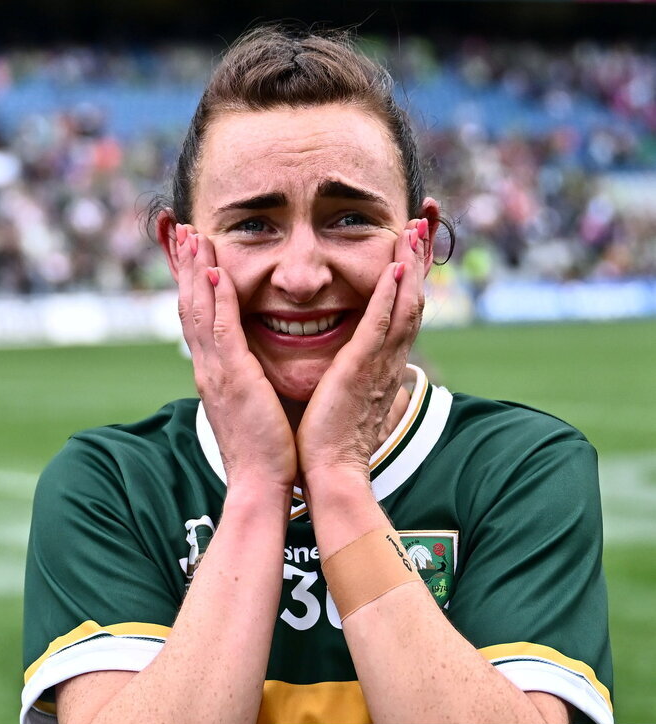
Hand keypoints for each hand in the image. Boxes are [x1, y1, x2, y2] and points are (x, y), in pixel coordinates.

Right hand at [176, 224, 296, 496]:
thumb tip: (256, 371)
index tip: (197, 255)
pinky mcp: (233, 380)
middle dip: (188, 269)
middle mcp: (208, 370)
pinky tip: (217, 272)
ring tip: (196, 238)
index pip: (199, 321)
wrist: (261, 486)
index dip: (195, 286)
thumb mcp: (253, 408)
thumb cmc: (266, 451)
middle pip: (191, 308)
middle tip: (186, 232)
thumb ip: (250, 383)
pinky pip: (221, 331)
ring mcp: (216, 374)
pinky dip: (216, 300)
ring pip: (199, 312)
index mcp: (215, 376)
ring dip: (197, 272)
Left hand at [297, 217, 428, 491]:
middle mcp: (388, 359)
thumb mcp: (350, 399)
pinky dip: (391, 294)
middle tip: (426, 217)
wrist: (329, 473)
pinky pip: (381, 325)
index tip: (413, 240)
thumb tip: (385, 376)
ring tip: (416, 228)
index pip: (402, 308)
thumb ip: (364, 379)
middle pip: (413, 297)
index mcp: (382, 363)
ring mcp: (378, 364)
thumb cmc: (332, 441)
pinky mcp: (361, 370)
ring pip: (404, 304)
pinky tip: (396, 265)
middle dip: (420, 256)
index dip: (410, 273)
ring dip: (410, 264)